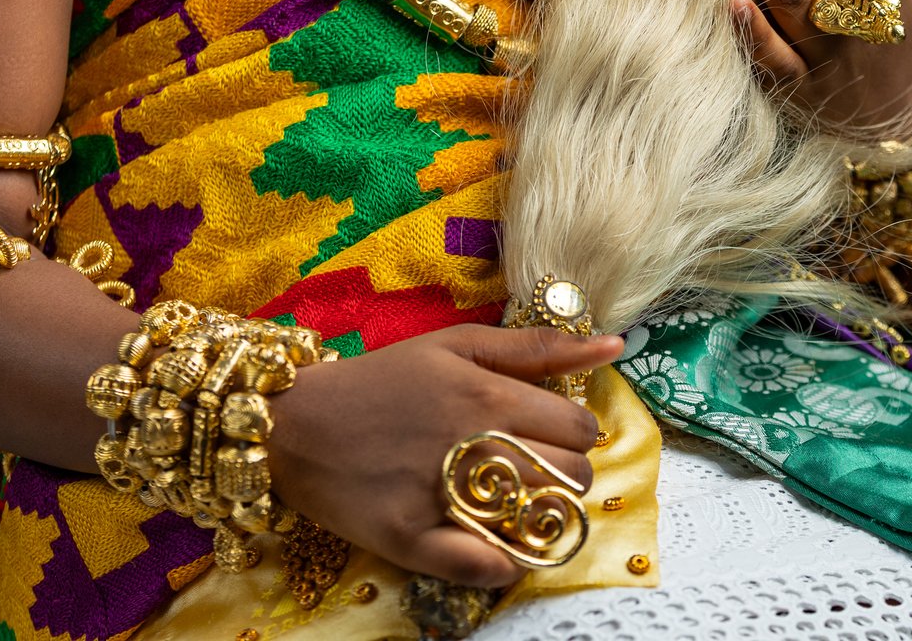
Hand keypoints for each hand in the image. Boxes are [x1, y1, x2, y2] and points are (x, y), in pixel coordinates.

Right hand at [267, 324, 623, 587]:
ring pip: (539, 519)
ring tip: (511, 500)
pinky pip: (484, 567)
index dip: (574, 431)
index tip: (547, 432)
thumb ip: (537, 346)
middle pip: (570, 476)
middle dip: (564, 474)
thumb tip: (616, 345)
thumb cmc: (383, 378)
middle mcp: (472, 444)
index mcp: (488, 395)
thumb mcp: (457, 343)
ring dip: (540, 515)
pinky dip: (503, 564)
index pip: (581, 427)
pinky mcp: (410, 538)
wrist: (295, 423)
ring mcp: (443, 495)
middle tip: (528, 466)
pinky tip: (495, 546)